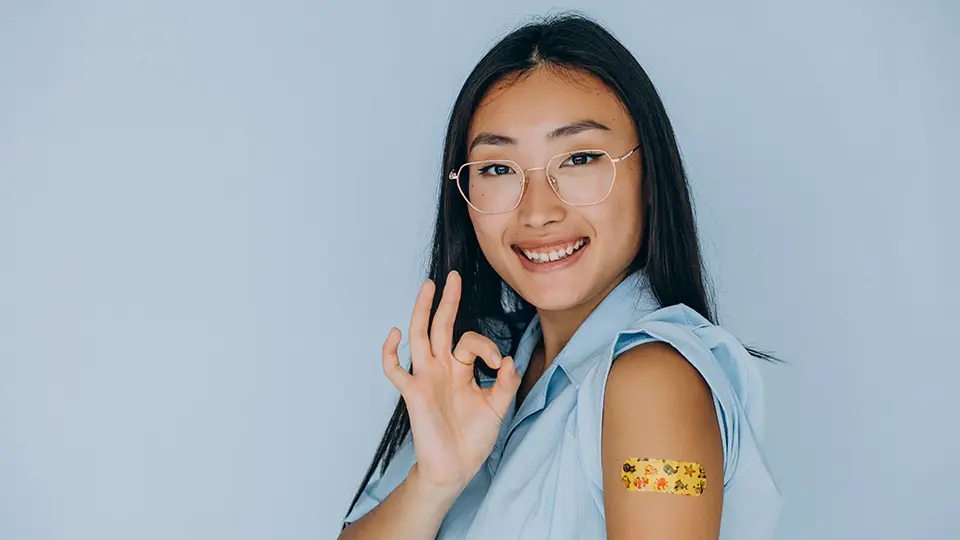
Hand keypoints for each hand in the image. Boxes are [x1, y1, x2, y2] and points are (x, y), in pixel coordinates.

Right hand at [381, 270, 521, 493]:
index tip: (500, 366)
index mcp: (460, 369)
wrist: (455, 468)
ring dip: (422, 311)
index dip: (487, 346)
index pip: (470, 341)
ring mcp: (425, 378)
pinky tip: (394, 333)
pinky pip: (395, 369)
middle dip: (448, 301)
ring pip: (420, 336)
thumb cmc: (473, 439)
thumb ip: (505, 383)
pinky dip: (390, 352)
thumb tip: (509, 358)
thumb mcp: (497, 407)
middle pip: (441, 326)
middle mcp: (441, 368)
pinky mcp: (413, 393)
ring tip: (428, 286)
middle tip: (452, 276)